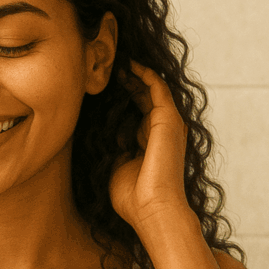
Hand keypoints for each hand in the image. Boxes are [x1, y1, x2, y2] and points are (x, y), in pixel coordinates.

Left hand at [109, 60, 191, 230]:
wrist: (152, 208)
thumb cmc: (133, 197)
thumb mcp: (115, 166)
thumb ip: (112, 148)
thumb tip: (99, 134)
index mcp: (150, 141)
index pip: (136, 110)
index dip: (122, 95)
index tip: (102, 84)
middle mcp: (162, 130)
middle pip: (144, 96)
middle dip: (128, 80)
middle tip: (108, 65)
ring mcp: (168, 123)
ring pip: (152, 88)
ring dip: (135, 73)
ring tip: (117, 60)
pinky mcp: (169, 119)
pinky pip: (158, 87)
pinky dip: (145, 73)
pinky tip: (129, 64)